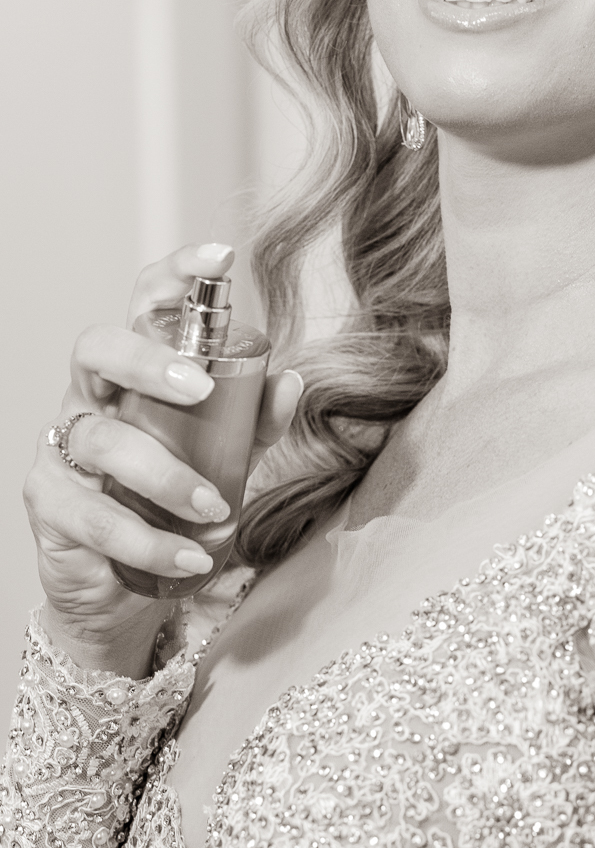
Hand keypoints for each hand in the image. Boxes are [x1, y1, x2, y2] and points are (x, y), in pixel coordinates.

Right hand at [24, 243, 302, 665]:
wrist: (121, 590)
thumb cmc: (172, 505)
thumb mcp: (226, 459)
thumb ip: (255, 423)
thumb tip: (291, 381)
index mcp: (135, 372)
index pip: (146, 305)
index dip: (177, 274)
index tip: (221, 257)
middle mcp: (91, 396)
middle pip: (98, 348)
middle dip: (148, 360)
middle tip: (200, 387)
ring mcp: (63, 447)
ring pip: (103, 440)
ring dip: (166, 476)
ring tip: (214, 511)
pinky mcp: (48, 502)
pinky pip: (95, 516)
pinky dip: (150, 540)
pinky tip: (189, 558)